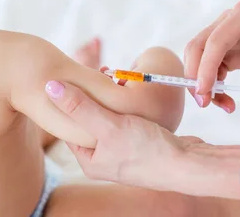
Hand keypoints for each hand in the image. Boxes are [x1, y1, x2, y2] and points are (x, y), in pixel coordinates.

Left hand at [44, 80, 202, 192]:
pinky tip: (129, 90)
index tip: (69, 78)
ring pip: (108, 118)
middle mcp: (105, 159)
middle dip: (91, 97)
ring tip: (111, 77)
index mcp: (90, 160)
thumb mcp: (108, 125)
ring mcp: (124, 152)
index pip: (69, 126)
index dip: (68, 101)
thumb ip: (79, 106)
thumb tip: (49, 87)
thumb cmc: (148, 150)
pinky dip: (125, 105)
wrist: (190, 165)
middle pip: (88, 121)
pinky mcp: (141, 143)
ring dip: (109, 98)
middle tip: (94, 74)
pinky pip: (125, 120)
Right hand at [185, 0, 239, 112]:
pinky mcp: (230, 46)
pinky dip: (213, 82)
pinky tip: (225, 96)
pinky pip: (212, 65)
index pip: (215, 41)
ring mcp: (227, 33)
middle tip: (203, 101)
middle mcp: (229, 20)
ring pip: (201, 56)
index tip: (204, 92)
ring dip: (202, 81)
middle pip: (198, 46)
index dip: (206, 67)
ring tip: (220, 103)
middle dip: (195, 74)